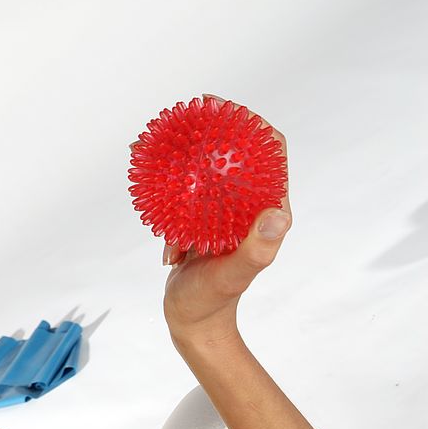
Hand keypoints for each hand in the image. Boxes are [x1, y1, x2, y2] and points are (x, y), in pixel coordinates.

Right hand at [149, 94, 292, 341]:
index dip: (253, 124)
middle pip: (236, 152)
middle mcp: (247, 206)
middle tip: (189, 114)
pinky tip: (148, 168)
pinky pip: (186, 189)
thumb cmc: (214, 299)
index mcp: (266, 212)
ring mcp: (222, 213)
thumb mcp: (235, 273)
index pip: (270, 153)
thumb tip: (279, 213)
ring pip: (207, 168)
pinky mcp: (200, 221)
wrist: (192, 319)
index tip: (225, 109)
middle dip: (215, 128)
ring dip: (187, 149)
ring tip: (160, 137)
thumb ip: (257, 247)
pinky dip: (169, 176)